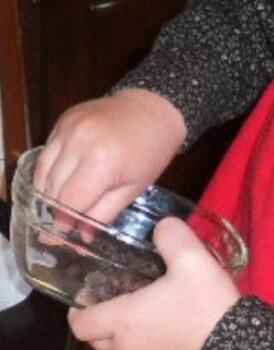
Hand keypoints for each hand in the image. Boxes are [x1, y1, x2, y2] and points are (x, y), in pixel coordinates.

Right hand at [34, 88, 186, 225]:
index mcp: (102, 161)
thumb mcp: (134, 189)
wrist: (154, 109)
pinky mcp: (64, 120)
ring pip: (43, 172)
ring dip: (48, 192)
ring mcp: (69, 128)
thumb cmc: (151, 151)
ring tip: (60, 204)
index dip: (65, 222)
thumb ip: (103, 215)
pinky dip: (49, 170)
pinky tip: (60, 181)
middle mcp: (80, 141)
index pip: (69, 202)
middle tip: (63, 225)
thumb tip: (80, 240)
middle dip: (56, 211)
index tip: (67, 235)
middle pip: (52, 189)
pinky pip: (46, 153)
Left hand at [68, 217, 240, 349]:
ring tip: (145, 306)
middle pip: (96, 339)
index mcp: (123, 320)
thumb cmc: (204, 304)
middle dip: (99, 319)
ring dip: (124, 332)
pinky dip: (144, 343)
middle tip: (115, 295)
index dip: (78, 308)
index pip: (80, 324)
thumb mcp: (192, 257)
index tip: (87, 291)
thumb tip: (161, 227)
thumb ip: (171, 234)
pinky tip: (167, 324)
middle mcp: (126, 349)